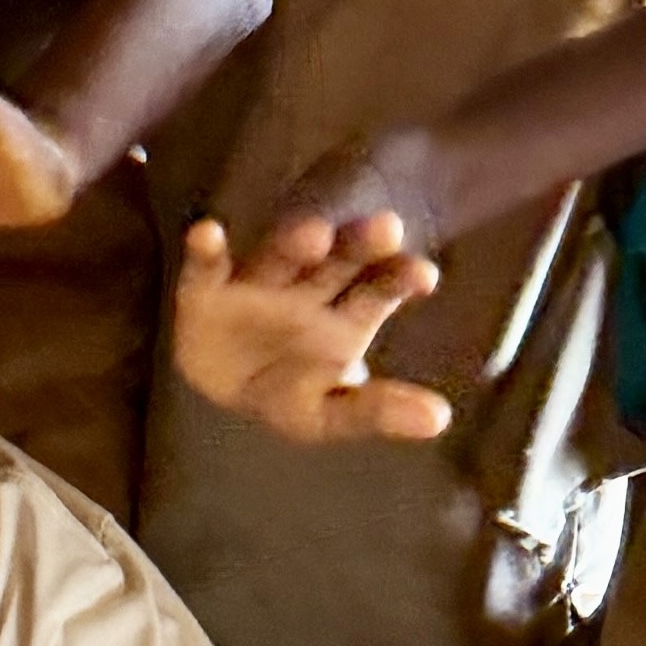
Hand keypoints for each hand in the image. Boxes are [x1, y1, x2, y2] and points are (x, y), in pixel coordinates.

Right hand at [172, 212, 455, 444]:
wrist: (218, 393)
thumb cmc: (288, 393)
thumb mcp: (332, 413)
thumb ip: (378, 411)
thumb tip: (441, 418)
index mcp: (344, 316)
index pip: (378, 290)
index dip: (399, 278)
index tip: (425, 274)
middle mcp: (305, 289)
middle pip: (336, 262)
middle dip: (359, 245)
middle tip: (388, 227)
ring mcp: (255, 285)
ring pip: (279, 257)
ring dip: (295, 243)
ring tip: (314, 233)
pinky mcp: (205, 291)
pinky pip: (204, 269)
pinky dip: (205, 252)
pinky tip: (207, 233)